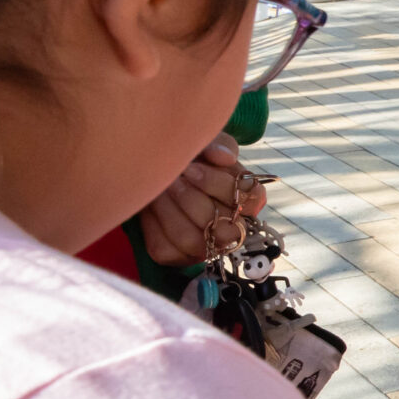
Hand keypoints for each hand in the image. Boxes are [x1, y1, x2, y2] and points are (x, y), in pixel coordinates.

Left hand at [138, 134, 262, 264]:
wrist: (156, 170)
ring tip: (159, 189)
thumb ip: (219, 143)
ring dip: (171, 212)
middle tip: (172, 179)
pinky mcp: (176, 256)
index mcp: (248, 200)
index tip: (190, 167)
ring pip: (194, 242)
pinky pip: (166, 249)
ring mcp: (206, 246)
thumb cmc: (189, 157)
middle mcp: (233, 229)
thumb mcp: (206, 143)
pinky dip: (153, 224)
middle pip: (226, 230)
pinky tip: (149, 205)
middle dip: (193, 201)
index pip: (249, 199)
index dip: (218, 185)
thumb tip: (225, 157)